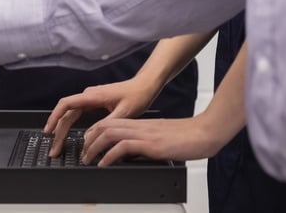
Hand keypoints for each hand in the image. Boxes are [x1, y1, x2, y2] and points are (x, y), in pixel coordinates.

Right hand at [44, 78, 159, 157]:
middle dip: (58, 131)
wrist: (145, 85)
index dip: (54, 117)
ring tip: (58, 146)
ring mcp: (91, 98)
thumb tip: (88, 137)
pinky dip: (70, 125)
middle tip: (54, 150)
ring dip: (62, 130)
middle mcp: (89, 95)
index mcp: (94, 95)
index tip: (48, 131)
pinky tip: (67, 135)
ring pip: (70, 114)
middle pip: (66, 113)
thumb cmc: (137, 96)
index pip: (66, 104)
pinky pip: (77, 114)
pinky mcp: (94, 102)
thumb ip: (106, 124)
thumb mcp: (125, 113)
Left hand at [80, 115, 225, 165]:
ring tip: (88, 160)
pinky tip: (104, 164)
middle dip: (89, 140)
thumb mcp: (161, 139)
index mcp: (142, 124)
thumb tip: (133, 155)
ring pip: (109, 133)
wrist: (203, 133)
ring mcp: (144, 133)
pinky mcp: (150, 143)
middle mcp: (140, 126)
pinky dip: (109, 155)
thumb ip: (146, 143)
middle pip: (104, 125)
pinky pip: (123, 146)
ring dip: (94, 147)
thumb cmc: (187, 138)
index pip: (111, 122)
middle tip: (82, 154)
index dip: (95, 132)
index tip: (88, 144)